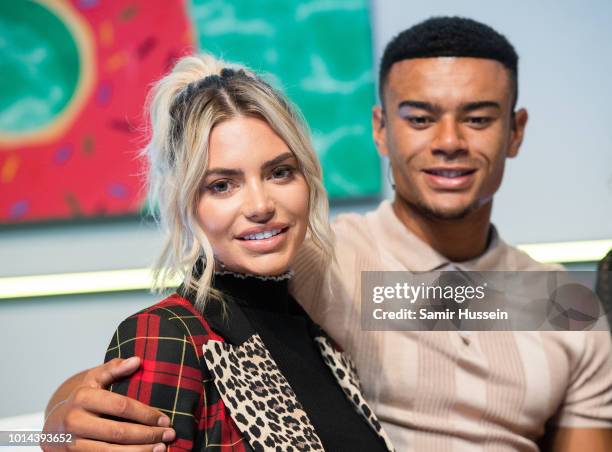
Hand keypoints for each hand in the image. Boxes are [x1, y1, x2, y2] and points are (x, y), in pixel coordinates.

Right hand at [42, 357, 175, 450]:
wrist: (52, 427)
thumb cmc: (80, 399)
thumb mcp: (93, 379)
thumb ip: (114, 369)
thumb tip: (137, 361)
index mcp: (83, 397)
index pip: (121, 406)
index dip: (145, 414)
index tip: (164, 418)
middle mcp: (75, 421)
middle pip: (118, 432)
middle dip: (148, 435)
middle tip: (169, 434)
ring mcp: (72, 443)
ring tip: (161, 448)